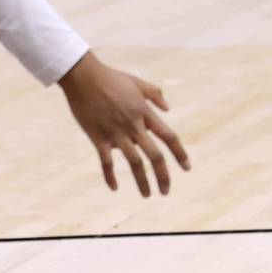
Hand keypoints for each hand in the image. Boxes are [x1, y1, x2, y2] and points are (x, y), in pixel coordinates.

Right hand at [58, 52, 189, 196]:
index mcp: (146, 113)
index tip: (187, 168)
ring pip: (134, 162)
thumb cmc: (112, 78)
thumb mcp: (139, 83)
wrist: (84, 77)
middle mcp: (134, 125)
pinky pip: (105, 161)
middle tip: (166, 191)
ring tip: (147, 195)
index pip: (169, 137)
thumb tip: (168, 109)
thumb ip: (156, 94)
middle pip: (155, 155)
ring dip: (141, 181)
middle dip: (163, 176)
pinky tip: (115, 188)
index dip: (180, 154)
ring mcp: (116, 133)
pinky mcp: (97, 137)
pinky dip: (110, 176)